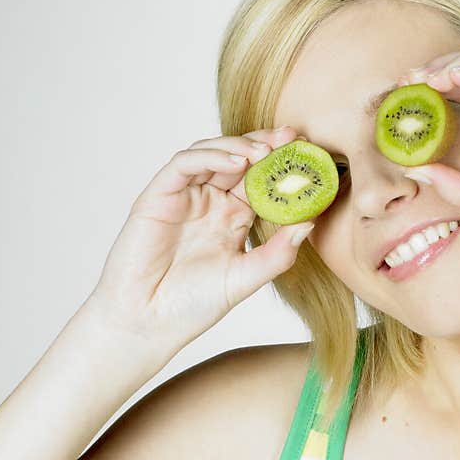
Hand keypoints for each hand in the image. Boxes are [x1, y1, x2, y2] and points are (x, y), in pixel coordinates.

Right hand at [89, 126, 314, 356]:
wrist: (149, 322)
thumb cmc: (194, 305)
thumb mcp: (247, 278)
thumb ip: (278, 254)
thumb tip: (310, 222)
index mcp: (234, 218)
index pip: (261, 181)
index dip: (283, 166)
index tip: (309, 155)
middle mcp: (211, 202)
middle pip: (240, 160)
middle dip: (266, 145)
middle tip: (292, 138)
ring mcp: (185, 197)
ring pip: (213, 154)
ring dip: (240, 147)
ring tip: (266, 151)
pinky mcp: (159, 195)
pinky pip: (184, 164)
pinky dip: (210, 157)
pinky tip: (236, 163)